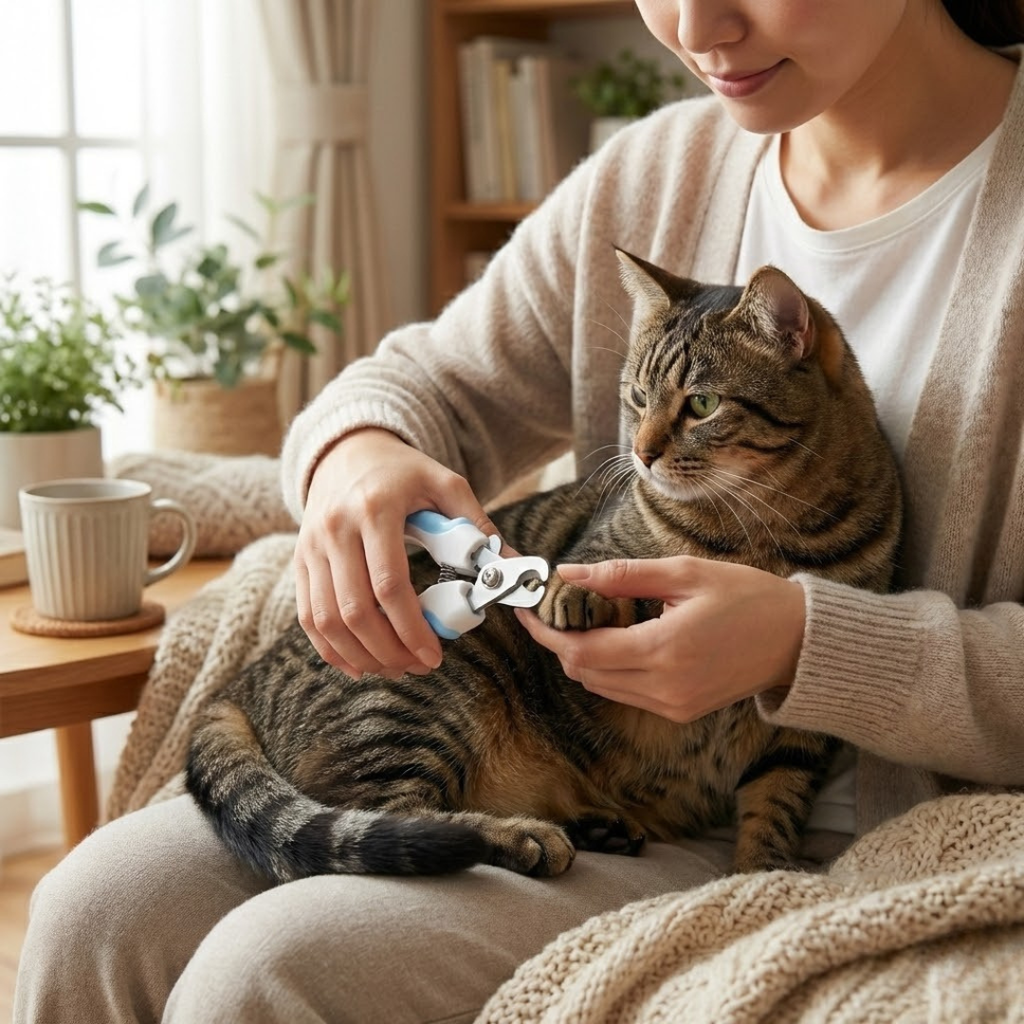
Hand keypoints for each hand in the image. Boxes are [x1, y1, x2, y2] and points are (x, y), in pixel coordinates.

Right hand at [295, 428, 498, 677]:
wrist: (348, 450)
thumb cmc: (403, 472)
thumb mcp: (445, 484)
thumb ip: (478, 525)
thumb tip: (512, 567)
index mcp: (374, 508)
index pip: (388, 584)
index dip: (411, 628)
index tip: (434, 655)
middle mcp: (335, 528)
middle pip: (354, 610)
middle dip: (388, 650)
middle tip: (418, 667)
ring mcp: (312, 546)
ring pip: (327, 619)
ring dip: (360, 655)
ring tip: (394, 668)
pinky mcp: (301, 560)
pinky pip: (307, 616)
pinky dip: (330, 648)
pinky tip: (358, 663)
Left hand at [517, 556, 805, 721]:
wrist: (797, 641)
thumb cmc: (747, 597)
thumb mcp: (684, 573)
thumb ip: (622, 575)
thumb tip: (569, 573)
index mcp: (664, 650)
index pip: (581, 650)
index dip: (545, 632)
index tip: (527, 608)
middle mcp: (664, 687)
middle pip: (583, 672)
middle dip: (560, 641)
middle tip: (554, 606)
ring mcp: (672, 705)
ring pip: (600, 686)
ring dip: (583, 655)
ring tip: (584, 617)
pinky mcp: (680, 711)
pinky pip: (625, 693)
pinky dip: (609, 667)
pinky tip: (616, 637)